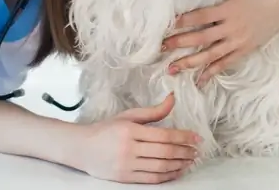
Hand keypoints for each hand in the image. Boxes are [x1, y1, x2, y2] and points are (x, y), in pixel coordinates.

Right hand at [76, 93, 199, 183]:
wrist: (82, 148)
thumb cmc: (105, 130)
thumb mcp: (128, 116)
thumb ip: (153, 111)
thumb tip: (173, 99)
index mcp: (130, 130)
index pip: (163, 134)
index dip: (183, 137)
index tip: (196, 138)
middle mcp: (129, 148)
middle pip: (165, 152)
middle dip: (184, 151)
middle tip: (196, 150)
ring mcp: (127, 165)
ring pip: (161, 167)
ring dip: (179, 164)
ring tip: (190, 161)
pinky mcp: (125, 178)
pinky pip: (152, 179)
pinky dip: (168, 176)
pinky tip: (176, 171)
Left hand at [162, 0, 278, 85]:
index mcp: (229, 9)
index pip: (201, 17)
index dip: (184, 21)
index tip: (167, 25)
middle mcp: (232, 28)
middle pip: (202, 38)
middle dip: (180, 43)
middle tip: (161, 48)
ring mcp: (238, 41)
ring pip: (211, 55)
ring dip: (190, 63)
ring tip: (172, 69)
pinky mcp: (244, 50)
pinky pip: (225, 64)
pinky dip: (211, 73)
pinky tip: (198, 81)